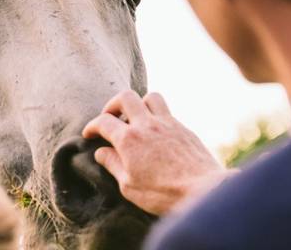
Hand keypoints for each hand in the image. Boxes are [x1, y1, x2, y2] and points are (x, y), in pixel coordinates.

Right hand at [82, 90, 231, 215]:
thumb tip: (101, 152)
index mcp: (129, 140)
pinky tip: (155, 131)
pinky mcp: (183, 128)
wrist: (201, 190)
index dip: (92, 126)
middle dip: (112, 105)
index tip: (89, 134)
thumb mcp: (129, 186)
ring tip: (135, 119)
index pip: (103, 122)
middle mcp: (147, 125)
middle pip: (125, 97)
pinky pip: (166, 110)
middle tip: (110, 118)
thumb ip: (113, 164)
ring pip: (149, 97)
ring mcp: (167, 123)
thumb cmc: (162, 193)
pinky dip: (156, 114)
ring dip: (139, 104)